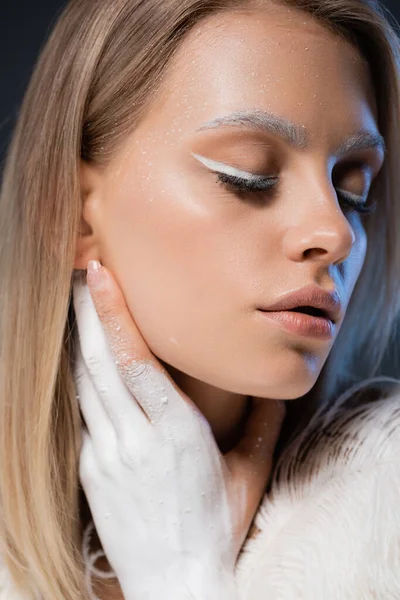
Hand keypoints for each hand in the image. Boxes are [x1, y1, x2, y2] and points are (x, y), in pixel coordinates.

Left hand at [72, 261, 285, 599]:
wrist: (176, 583)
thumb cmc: (218, 528)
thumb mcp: (250, 474)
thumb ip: (264, 424)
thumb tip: (273, 386)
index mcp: (178, 433)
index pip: (135, 361)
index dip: (115, 314)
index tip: (101, 276)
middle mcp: (135, 440)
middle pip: (100, 363)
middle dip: (87, 313)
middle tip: (82, 273)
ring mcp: (106, 457)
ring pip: (84, 385)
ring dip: (79, 341)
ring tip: (78, 304)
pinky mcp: (90, 472)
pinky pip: (82, 415)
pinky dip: (81, 380)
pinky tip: (84, 359)